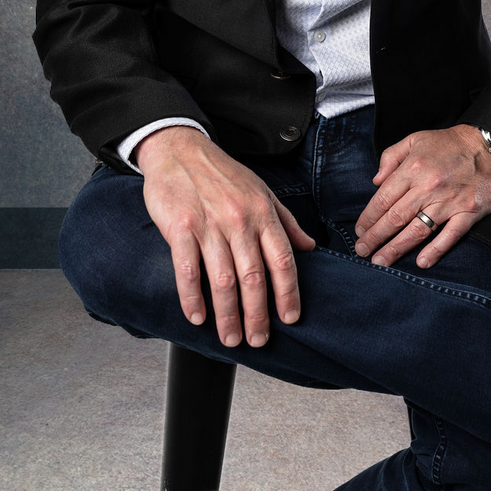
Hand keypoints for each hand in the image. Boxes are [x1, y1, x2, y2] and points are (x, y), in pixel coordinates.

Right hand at [136, 126, 315, 348]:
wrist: (180, 149)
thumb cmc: (223, 173)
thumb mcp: (261, 190)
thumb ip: (285, 221)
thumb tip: (309, 247)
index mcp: (262, 212)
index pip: (282, 259)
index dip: (288, 292)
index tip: (291, 318)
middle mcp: (239, 219)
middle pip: (253, 276)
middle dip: (258, 314)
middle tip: (257, 341)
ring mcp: (209, 224)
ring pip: (222, 279)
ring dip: (227, 315)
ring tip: (231, 338)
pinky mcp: (180, 227)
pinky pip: (187, 269)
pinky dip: (192, 297)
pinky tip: (198, 317)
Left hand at [353, 124, 490, 268]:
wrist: (488, 145)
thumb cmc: (448, 143)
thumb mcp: (415, 139)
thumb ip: (391, 157)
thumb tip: (375, 181)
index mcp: (413, 168)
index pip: (383, 198)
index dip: (368, 217)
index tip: (359, 231)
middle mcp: (429, 186)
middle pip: (396, 217)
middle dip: (376, 237)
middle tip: (362, 251)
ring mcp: (449, 201)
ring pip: (418, 230)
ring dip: (397, 248)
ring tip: (381, 261)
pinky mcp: (469, 212)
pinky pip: (450, 235)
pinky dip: (436, 250)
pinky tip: (422, 262)